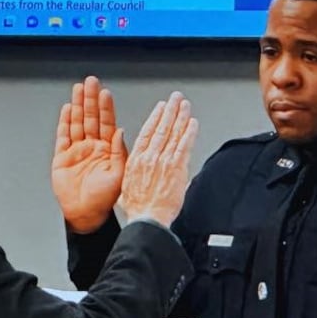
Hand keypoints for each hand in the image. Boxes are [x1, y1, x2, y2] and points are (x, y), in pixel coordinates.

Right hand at [51, 76, 126, 232]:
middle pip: (90, 118)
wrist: (86, 214)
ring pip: (77, 122)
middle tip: (91, 81)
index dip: (105, 107)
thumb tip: (121, 130)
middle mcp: (93, 147)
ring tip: (78, 88)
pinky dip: (64, 122)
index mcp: (108, 150)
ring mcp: (77, 151)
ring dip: (77, 105)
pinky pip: (63, 136)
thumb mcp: (120, 174)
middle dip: (90, 99)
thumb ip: (120, 151)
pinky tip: (66, 109)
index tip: (105, 93)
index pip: (107, 123)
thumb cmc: (105, 199)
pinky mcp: (62, 158)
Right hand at [119, 91, 197, 227]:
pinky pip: (184, 145)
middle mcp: (149, 157)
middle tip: (176, 98)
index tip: (161, 108)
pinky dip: (189, 132)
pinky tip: (193, 123)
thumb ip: (130, 171)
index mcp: (136, 160)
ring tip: (185, 105)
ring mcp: (164, 161)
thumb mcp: (124, 186)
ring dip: (181, 116)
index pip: (146, 132)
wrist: (148, 219)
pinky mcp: (177, 168)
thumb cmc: (138, 209)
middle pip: (161, 128)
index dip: (155, 117)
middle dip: (170, 110)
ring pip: (173, 133)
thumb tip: (135, 164)